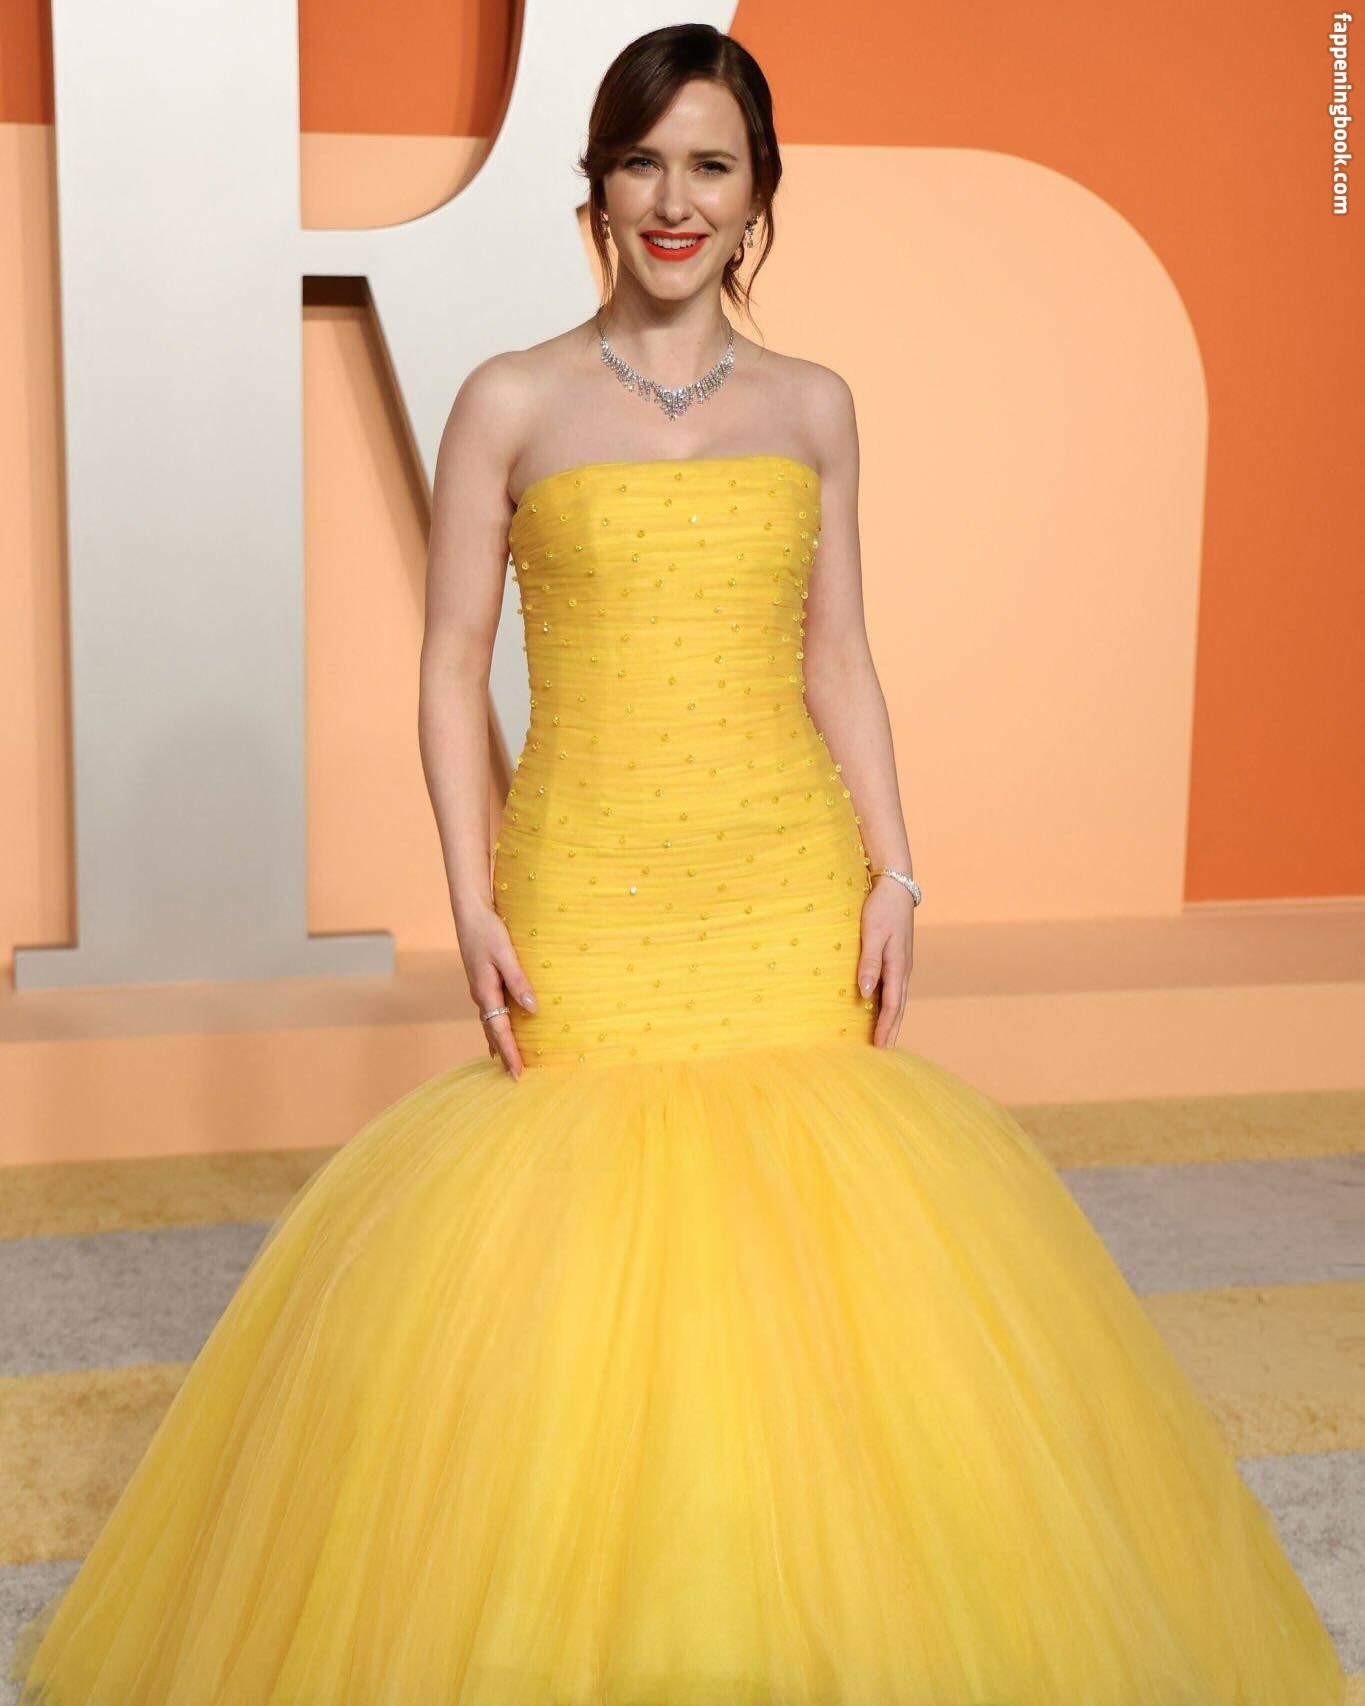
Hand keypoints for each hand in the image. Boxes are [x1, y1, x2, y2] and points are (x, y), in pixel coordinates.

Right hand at [455, 901, 536, 1079]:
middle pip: (492, 1032)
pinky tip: (499, 1031)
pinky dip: (495, 1027)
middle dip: (504, 1054)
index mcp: (485, 992)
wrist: (469, 913)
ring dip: (499, 1042)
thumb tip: (533, 1010)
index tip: (517, 1073)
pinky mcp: (483, 982)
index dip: (510, 1053)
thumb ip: (519, 982)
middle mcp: (480, 995)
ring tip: (507, 1062)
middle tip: (515, 1077)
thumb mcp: (506, 954)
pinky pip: (490, 1011)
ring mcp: (480, 989)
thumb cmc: (488, 931)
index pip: (499, 1030)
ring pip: (490, 1023)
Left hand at [857, 874, 915, 1048]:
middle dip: (891, 1032)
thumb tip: (865, 993)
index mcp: (898, 966)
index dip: (885, 1028)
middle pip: (898, 1008)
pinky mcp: (897, 959)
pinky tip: (882, 1011)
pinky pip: (894, 989)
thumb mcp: (872, 933)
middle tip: (883, 1056)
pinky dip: (890, 1005)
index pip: (892, 1006)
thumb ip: (869, 962)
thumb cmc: (881, 908)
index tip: (878, 1049)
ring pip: (898, 1000)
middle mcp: (903, 969)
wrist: (896, 885)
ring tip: (884, 1040)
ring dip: (892, 1021)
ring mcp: (901, 964)